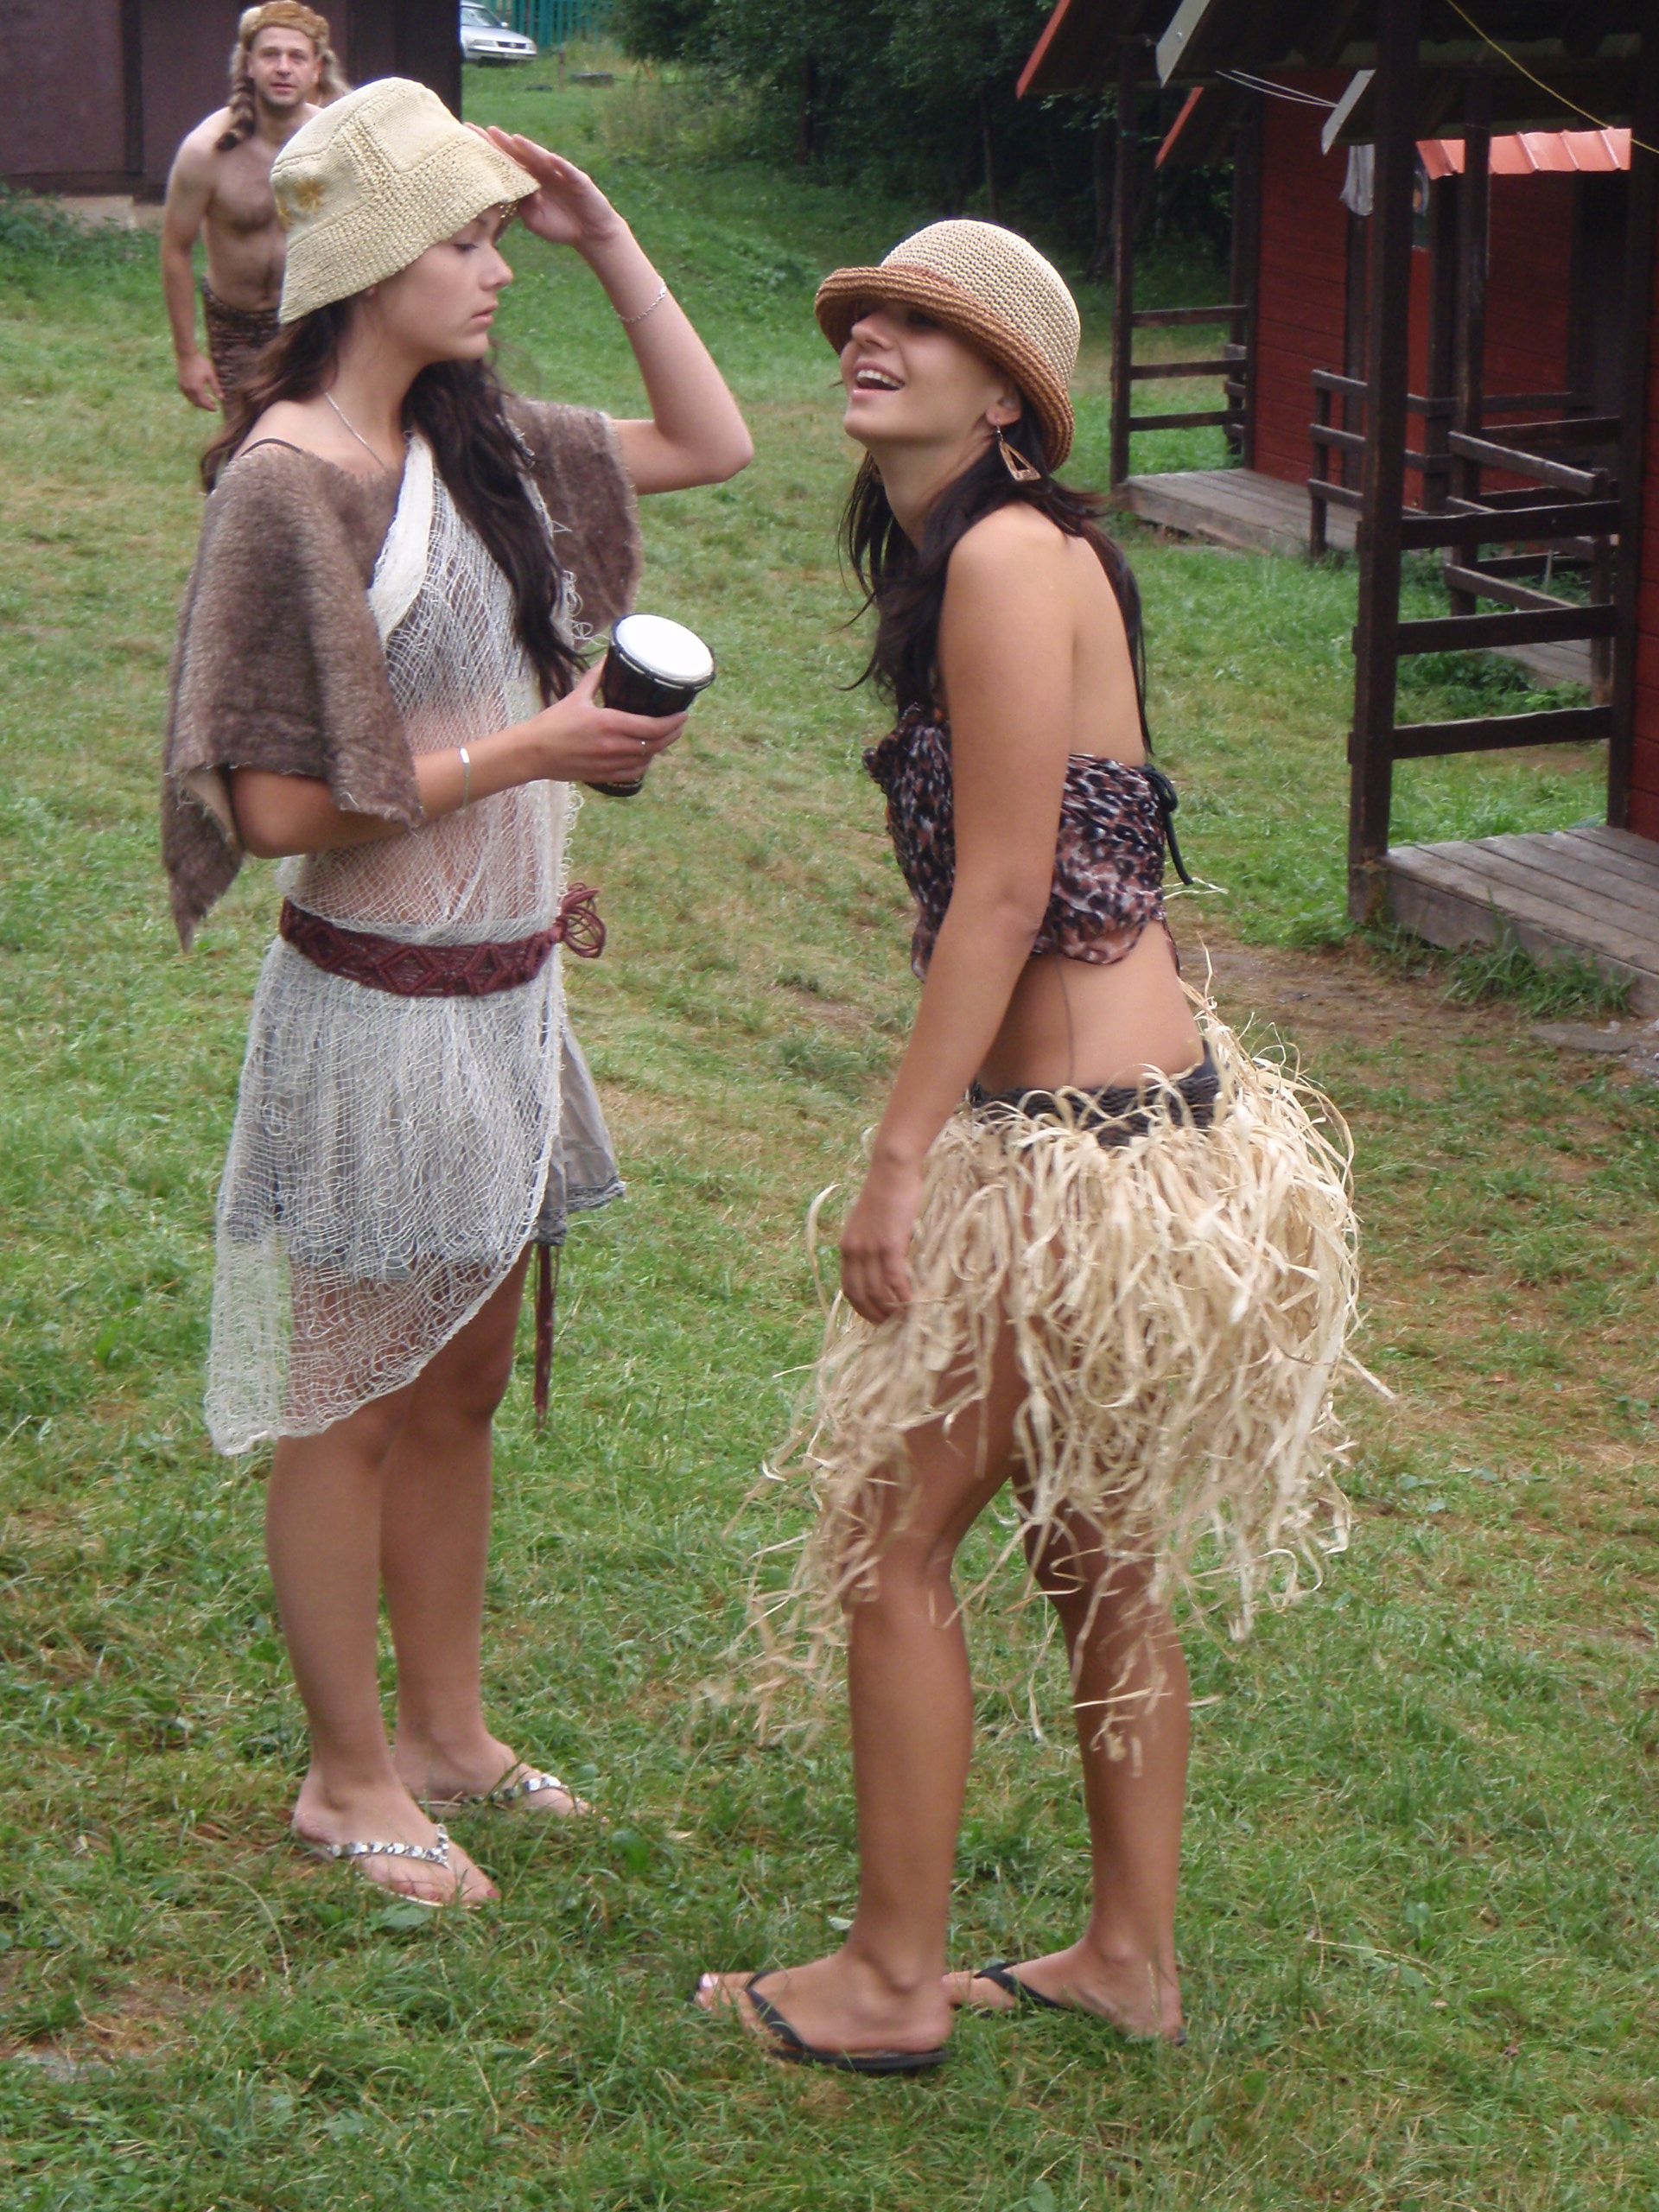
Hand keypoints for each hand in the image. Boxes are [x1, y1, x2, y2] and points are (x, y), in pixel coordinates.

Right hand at [177, 352, 221, 410]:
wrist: (186, 354)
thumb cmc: (200, 363)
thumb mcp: (211, 375)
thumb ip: (216, 388)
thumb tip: (222, 399)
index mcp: (197, 388)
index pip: (204, 403)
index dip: (210, 407)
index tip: (216, 409)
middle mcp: (189, 390)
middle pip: (197, 404)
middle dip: (205, 406)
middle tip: (212, 405)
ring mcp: (183, 387)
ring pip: (191, 400)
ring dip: (198, 402)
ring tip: (206, 399)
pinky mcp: (180, 384)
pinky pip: (187, 395)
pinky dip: (193, 397)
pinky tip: (198, 394)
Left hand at [480, 130, 625, 256]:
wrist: (590, 233)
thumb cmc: (560, 226)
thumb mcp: (533, 219)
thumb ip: (520, 206)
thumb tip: (506, 194)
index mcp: (530, 180)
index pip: (506, 162)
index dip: (490, 152)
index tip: (469, 141)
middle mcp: (542, 172)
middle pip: (519, 154)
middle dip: (501, 143)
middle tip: (481, 130)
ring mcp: (560, 173)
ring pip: (542, 159)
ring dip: (528, 149)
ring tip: (513, 140)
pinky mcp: (578, 181)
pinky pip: (568, 171)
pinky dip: (560, 165)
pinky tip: (549, 158)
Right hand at [523, 660, 684, 784]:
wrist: (532, 752)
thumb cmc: (552, 724)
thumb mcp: (576, 697)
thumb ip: (595, 678)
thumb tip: (607, 660)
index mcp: (609, 723)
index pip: (652, 726)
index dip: (672, 723)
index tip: (683, 715)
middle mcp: (613, 745)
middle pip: (655, 744)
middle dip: (673, 734)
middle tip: (680, 724)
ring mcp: (609, 763)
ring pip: (646, 759)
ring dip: (660, 749)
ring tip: (666, 737)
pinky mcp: (602, 775)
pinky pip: (633, 773)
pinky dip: (644, 764)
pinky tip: (647, 756)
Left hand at [839, 1154, 924, 1323]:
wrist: (892, 1170)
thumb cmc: (887, 1193)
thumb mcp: (871, 1224)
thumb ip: (871, 1246)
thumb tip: (885, 1267)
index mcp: (847, 1247)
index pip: (848, 1289)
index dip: (862, 1309)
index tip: (876, 1319)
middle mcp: (853, 1251)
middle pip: (861, 1296)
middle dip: (876, 1316)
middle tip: (894, 1326)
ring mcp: (870, 1249)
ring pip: (877, 1292)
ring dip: (892, 1310)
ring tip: (906, 1319)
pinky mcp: (888, 1245)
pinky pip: (894, 1280)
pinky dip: (903, 1296)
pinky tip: (914, 1303)